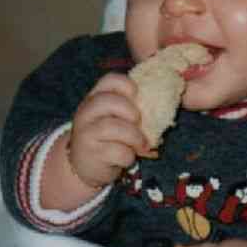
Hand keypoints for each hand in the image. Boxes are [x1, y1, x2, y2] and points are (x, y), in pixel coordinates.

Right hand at [68, 73, 147, 187]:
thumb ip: (129, 109)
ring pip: (111, 127)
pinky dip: (128, 156)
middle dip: (129, 111)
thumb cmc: (108, 138)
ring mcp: (85, 134)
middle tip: (138, 122)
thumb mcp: (114, 118)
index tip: (136, 95)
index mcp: (94, 99)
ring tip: (141, 144)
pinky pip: (116, 151)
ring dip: (134, 137)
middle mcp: (86, 113)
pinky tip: (127, 158)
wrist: (86, 165)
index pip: (108, 81)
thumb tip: (161, 105)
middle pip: (107, 101)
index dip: (126, 84)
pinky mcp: (91, 154)